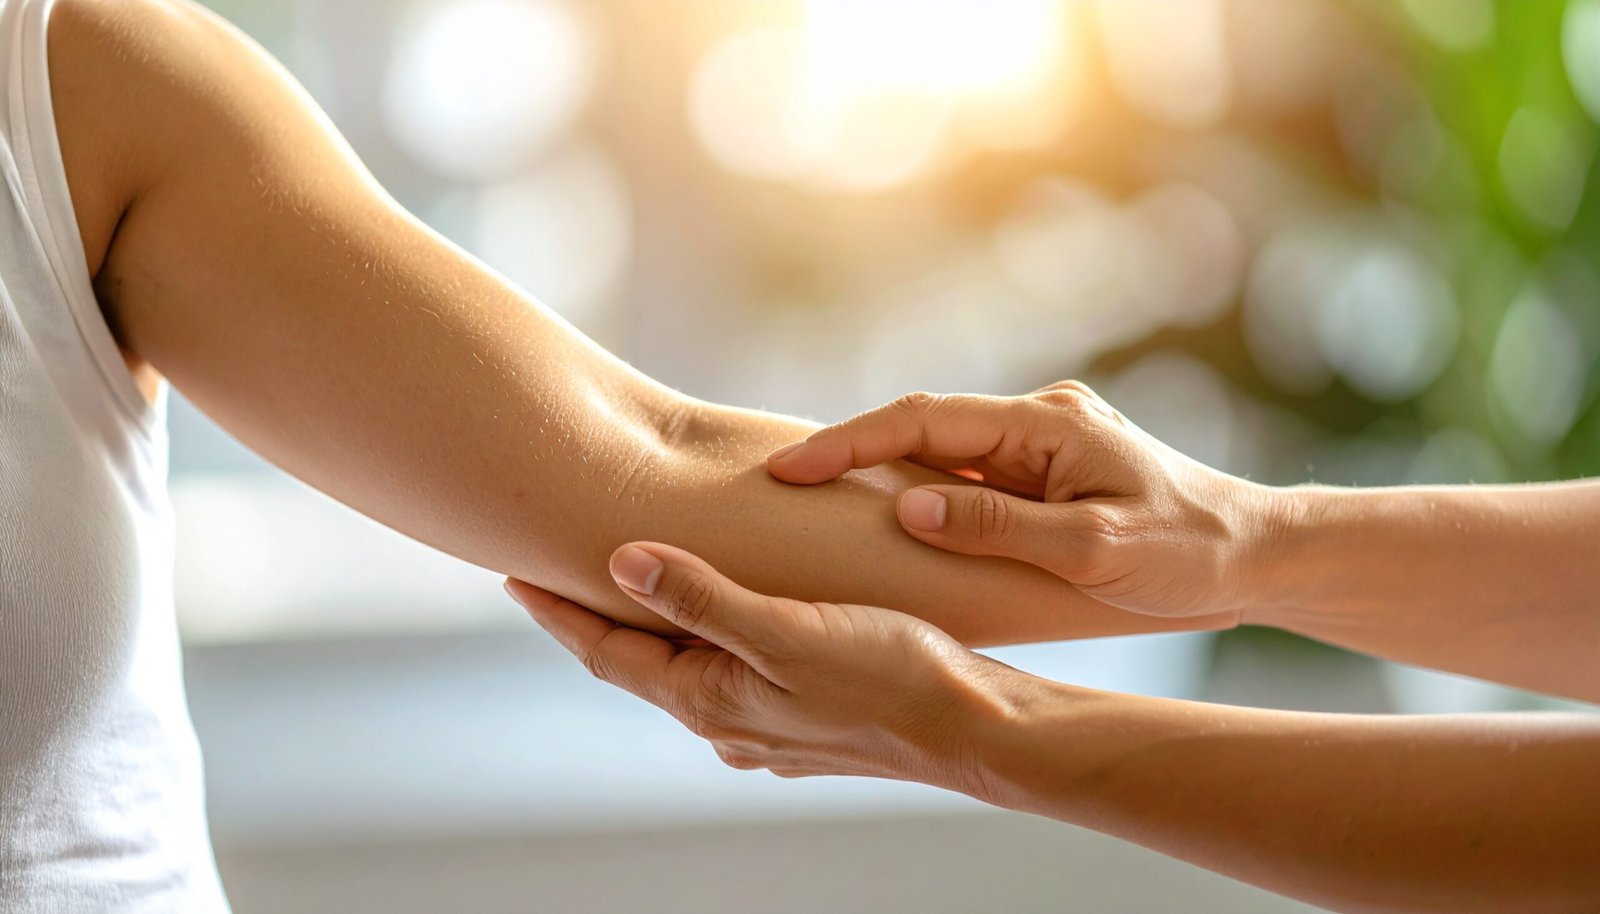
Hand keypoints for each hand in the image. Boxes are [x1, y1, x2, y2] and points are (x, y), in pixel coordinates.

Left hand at [504, 543, 1016, 792]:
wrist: (975, 727)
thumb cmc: (889, 674)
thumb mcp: (786, 630)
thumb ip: (700, 596)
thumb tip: (619, 562)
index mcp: (709, 700)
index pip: (607, 653)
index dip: (557, 612)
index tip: (511, 574)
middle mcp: (727, 721)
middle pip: (641, 663)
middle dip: (600, 618)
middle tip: (560, 571)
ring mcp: (767, 726)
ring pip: (690, 667)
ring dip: (658, 628)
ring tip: (638, 584)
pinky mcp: (806, 717)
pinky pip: (735, 671)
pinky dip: (712, 638)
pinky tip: (732, 618)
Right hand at [766, 382, 1277, 622]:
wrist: (1257, 552)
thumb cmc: (1187, 553)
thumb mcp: (1095, 551)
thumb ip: (998, 528)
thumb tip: (908, 505)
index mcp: (1049, 424)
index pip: (925, 418)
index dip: (851, 441)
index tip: (791, 468)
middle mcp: (1040, 419)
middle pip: (923, 427)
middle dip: (850, 453)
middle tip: (780, 485)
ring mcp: (1043, 442)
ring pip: (943, 453)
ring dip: (883, 476)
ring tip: (815, 506)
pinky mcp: (1047, 471)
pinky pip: (970, 477)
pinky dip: (925, 496)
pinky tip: (891, 525)